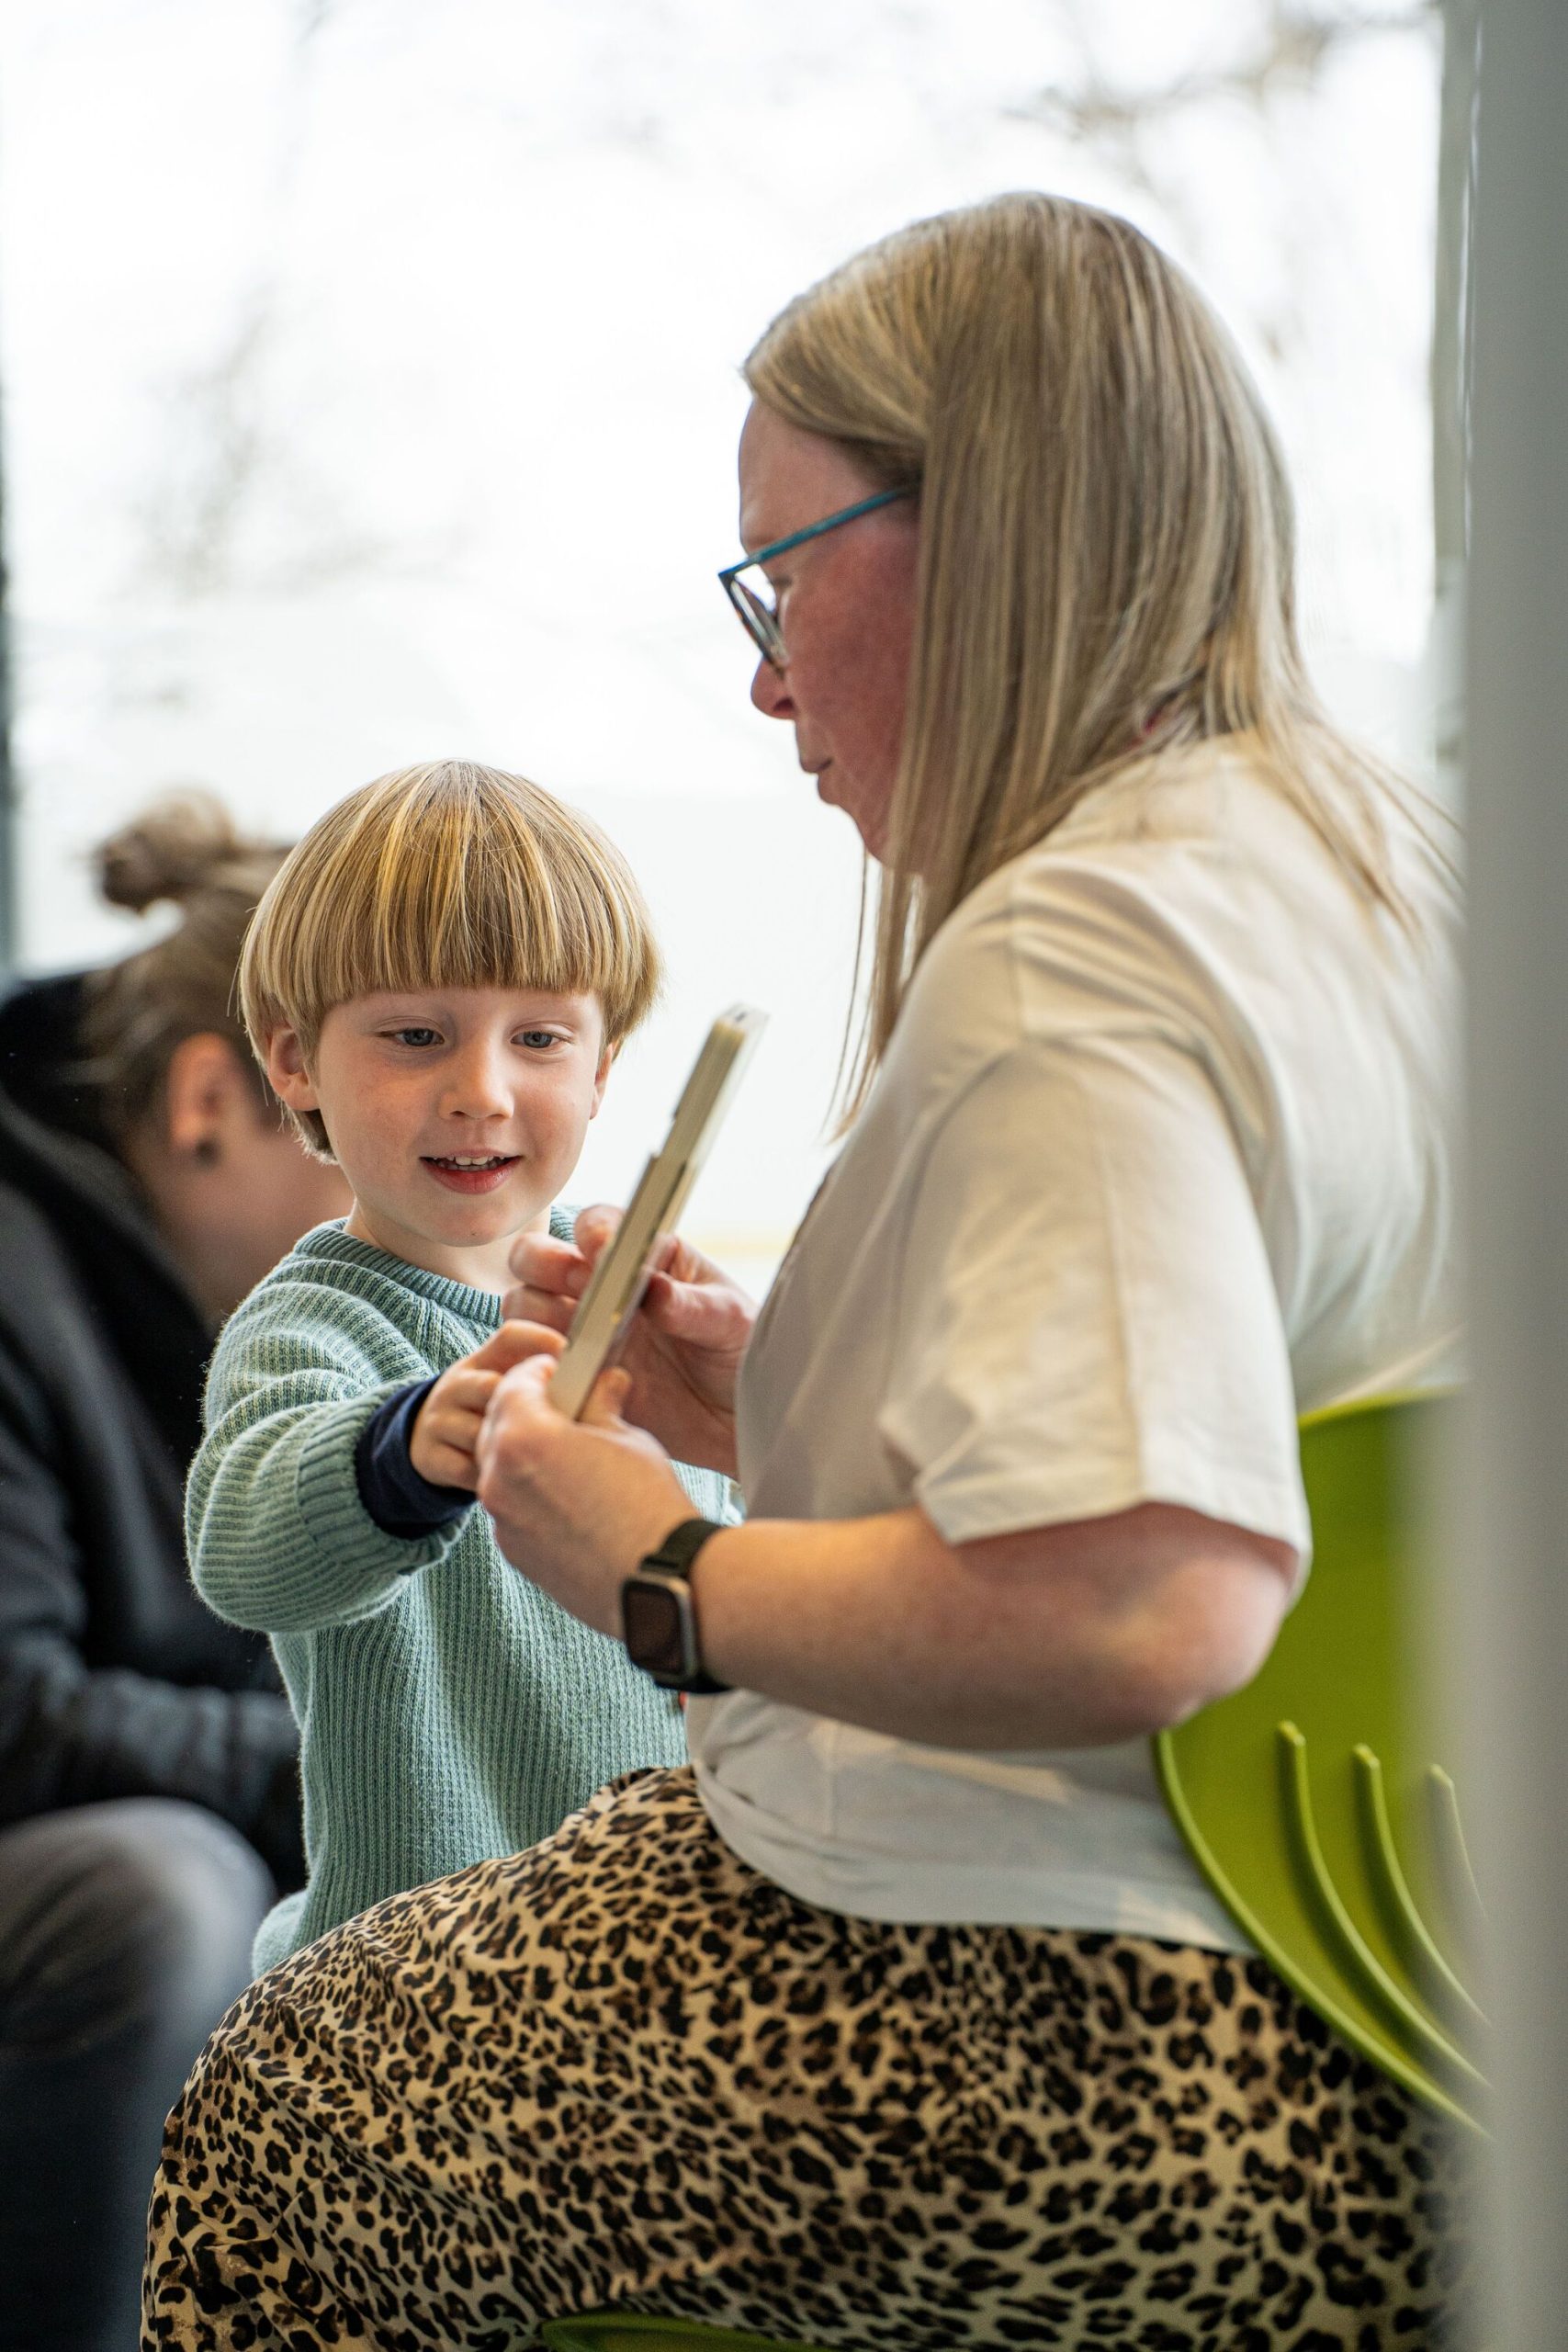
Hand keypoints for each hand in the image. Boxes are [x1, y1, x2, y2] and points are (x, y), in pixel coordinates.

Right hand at [409, 1321, 562, 1491]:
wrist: (429, 1443)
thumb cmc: (488, 1414)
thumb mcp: (509, 1386)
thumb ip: (551, 1381)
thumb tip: (616, 1381)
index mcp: (483, 1360)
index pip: (510, 1337)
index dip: (542, 1340)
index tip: (573, 1357)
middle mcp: (457, 1384)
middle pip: (492, 1386)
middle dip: (527, 1408)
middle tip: (560, 1426)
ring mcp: (440, 1419)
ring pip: (479, 1431)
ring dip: (511, 1447)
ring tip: (540, 1459)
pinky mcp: (431, 1455)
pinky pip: (468, 1468)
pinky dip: (495, 1478)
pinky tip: (515, 1482)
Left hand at [475, 1354, 695, 1634]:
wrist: (659, 1582)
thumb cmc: (649, 1508)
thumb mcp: (628, 1439)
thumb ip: (600, 1407)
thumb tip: (602, 1385)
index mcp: (524, 1436)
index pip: (513, 1382)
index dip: (538, 1371)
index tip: (559, 1372)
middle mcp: (499, 1477)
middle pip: (498, 1424)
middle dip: (527, 1410)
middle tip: (566, 1409)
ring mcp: (502, 1518)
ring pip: (501, 1468)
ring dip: (527, 1453)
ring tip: (573, 1455)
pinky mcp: (514, 1551)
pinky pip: (513, 1506)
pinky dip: (532, 1492)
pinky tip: (573, 1496)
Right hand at [504, 1207, 755, 1473]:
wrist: (734, 1421)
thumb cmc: (737, 1354)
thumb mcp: (731, 1323)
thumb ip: (693, 1307)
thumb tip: (657, 1291)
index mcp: (639, 1256)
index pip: (597, 1225)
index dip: (592, 1231)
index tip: (603, 1250)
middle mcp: (597, 1288)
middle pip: (536, 1257)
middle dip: (543, 1265)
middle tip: (579, 1290)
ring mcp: (578, 1332)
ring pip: (522, 1308)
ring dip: (535, 1320)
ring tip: (570, 1345)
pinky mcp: (570, 1378)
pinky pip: (526, 1366)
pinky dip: (530, 1368)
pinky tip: (566, 1380)